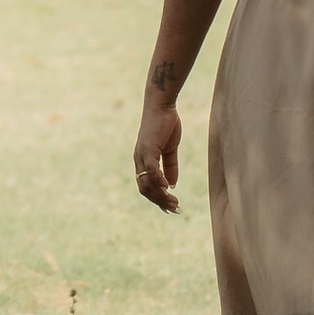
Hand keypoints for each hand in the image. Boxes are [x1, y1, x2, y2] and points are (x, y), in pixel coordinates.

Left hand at [135, 85, 182, 212]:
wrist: (162, 106)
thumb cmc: (166, 124)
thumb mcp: (170, 149)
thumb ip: (170, 166)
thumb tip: (171, 185)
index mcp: (143, 161)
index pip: (146, 186)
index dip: (157, 198)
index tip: (171, 206)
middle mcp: (139, 161)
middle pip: (145, 189)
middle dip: (159, 201)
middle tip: (174, 208)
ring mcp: (142, 155)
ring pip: (147, 182)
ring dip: (160, 195)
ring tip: (173, 202)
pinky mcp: (148, 149)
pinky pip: (151, 169)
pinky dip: (158, 180)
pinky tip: (167, 188)